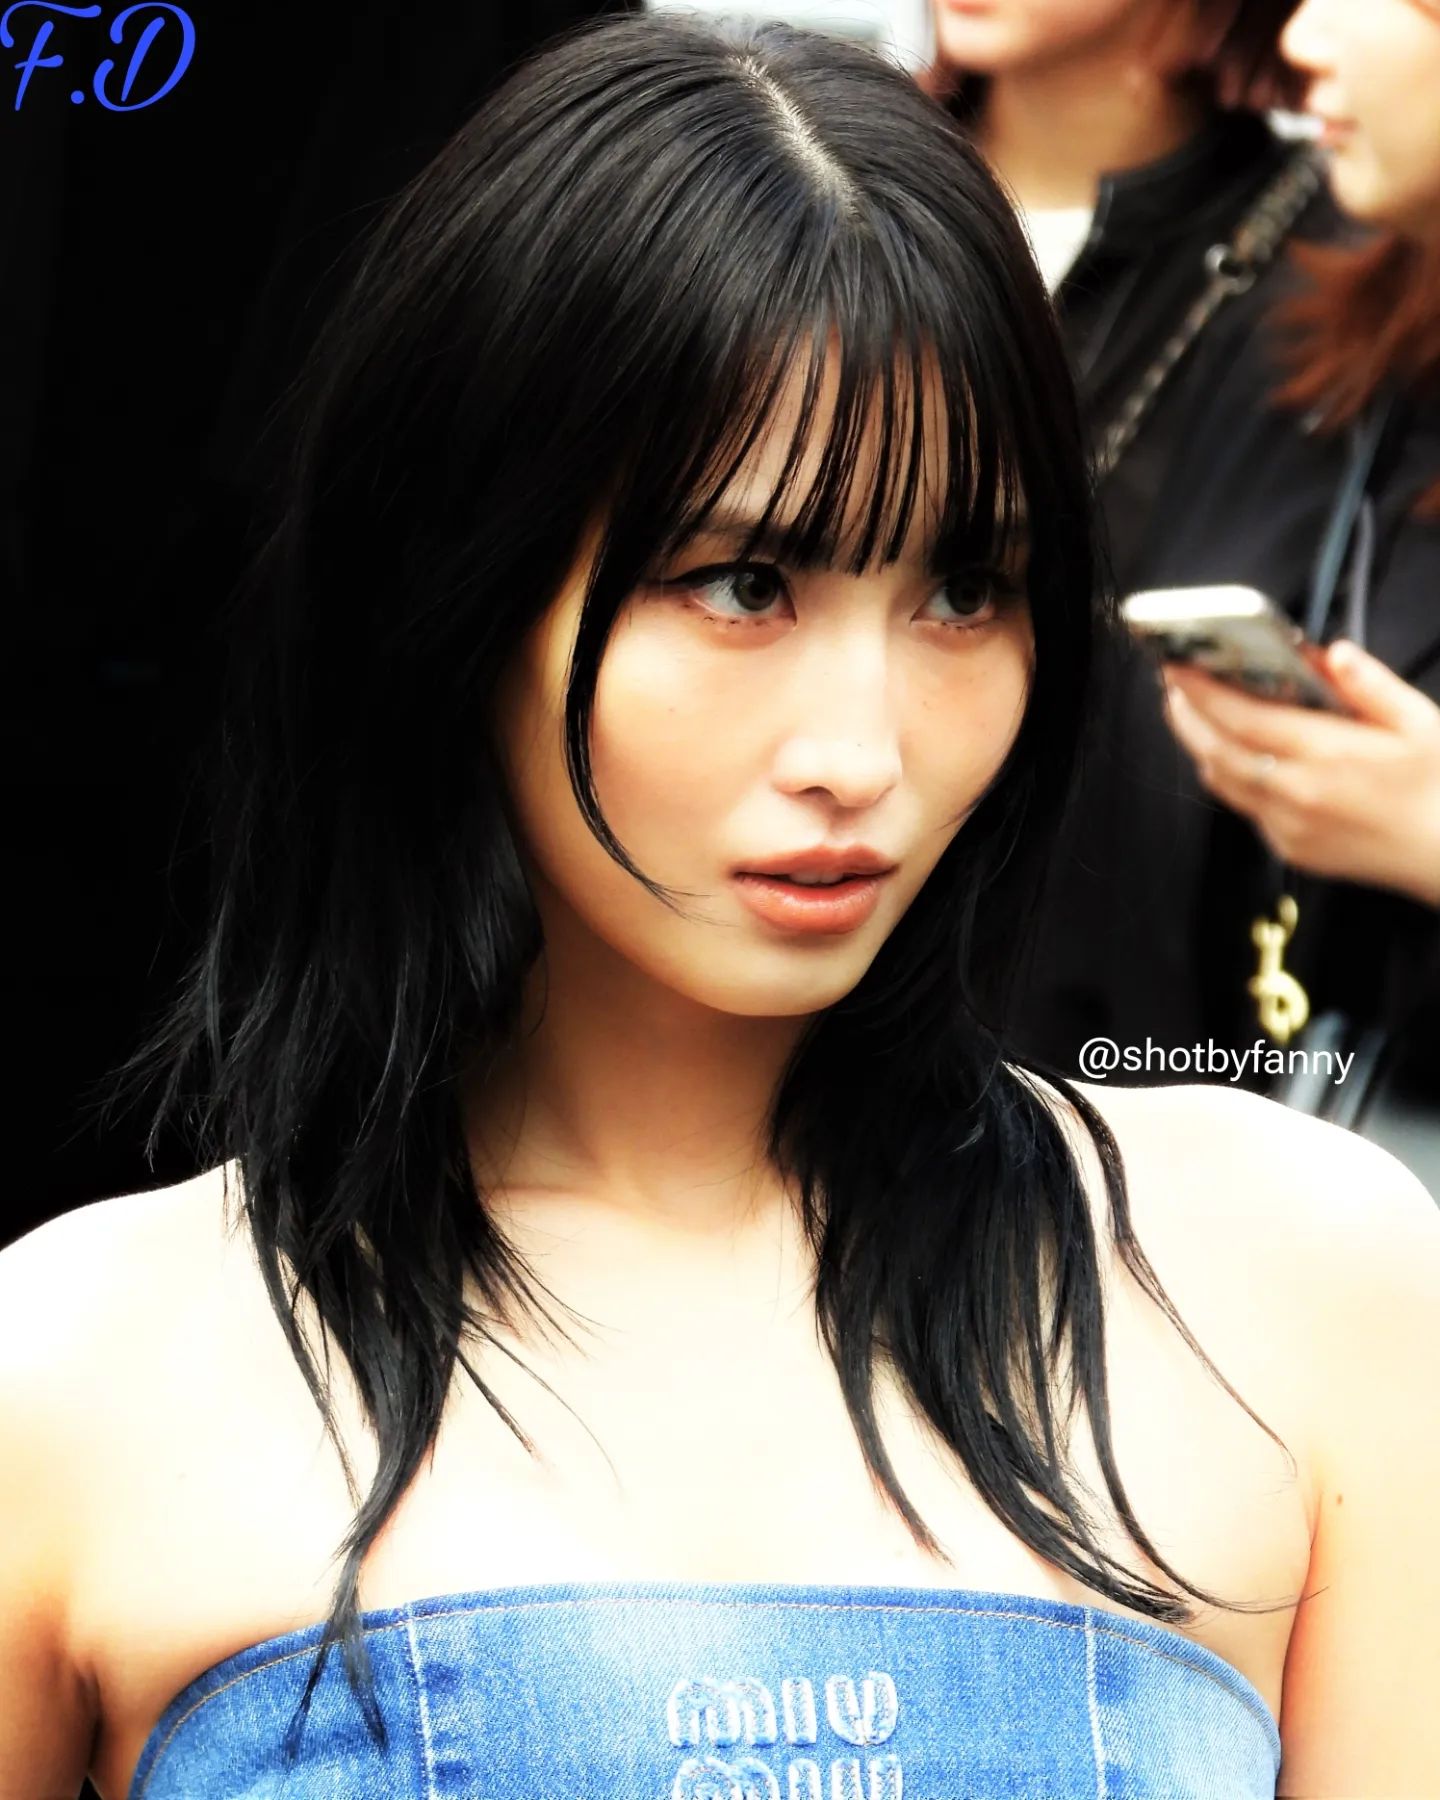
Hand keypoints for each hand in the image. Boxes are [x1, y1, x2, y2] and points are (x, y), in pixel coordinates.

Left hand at [1164, 640, 1439, 909]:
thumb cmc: (1438, 787)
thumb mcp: (1418, 722)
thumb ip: (1369, 685)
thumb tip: (1331, 654)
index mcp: (1326, 754)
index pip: (1241, 716)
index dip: (1201, 690)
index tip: (1177, 665)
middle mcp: (1296, 793)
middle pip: (1214, 749)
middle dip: (1185, 714)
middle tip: (1173, 684)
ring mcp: (1287, 826)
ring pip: (1221, 781)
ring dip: (1199, 743)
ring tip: (1191, 712)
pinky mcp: (1288, 848)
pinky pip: (1244, 806)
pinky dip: (1227, 774)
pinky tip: (1232, 754)